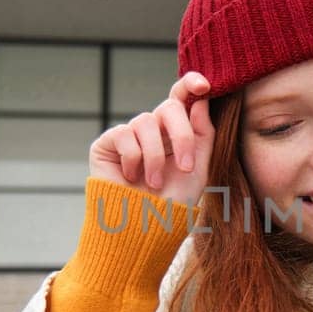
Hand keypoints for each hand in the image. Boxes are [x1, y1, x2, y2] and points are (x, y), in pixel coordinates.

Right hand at [87, 71, 214, 205]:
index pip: (182, 97)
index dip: (190, 84)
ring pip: (146, 121)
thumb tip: (200, 100)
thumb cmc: (173, 201)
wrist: (143, 227)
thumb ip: (203, 133)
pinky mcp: (107, 143)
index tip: (205, 86)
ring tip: (154, 184)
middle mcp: (153, 128)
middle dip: (181, 136)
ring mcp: (130, 134)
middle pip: (169, 107)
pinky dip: (133, 158)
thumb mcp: (199, 167)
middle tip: (185, 168)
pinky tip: (131, 177)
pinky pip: (124, 135)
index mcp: (176, 130)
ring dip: (155, 157)